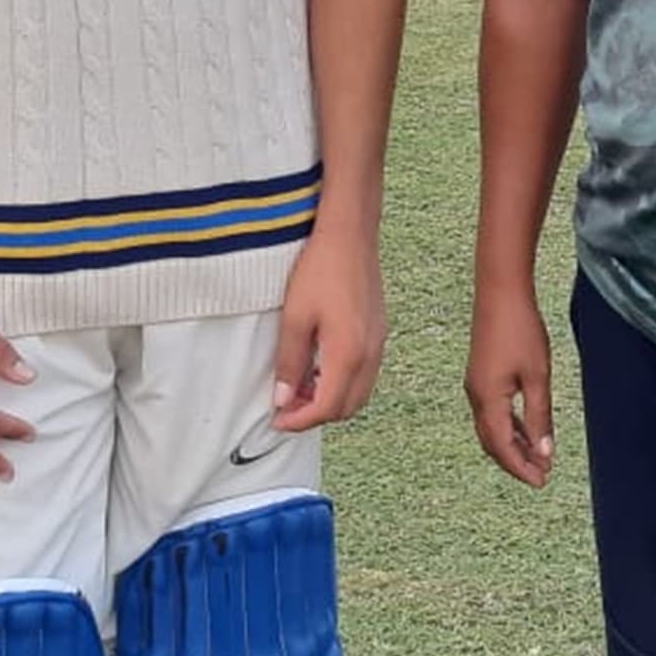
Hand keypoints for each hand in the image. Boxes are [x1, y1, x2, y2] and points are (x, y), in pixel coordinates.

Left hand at [271, 226, 385, 432]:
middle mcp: (369, 354)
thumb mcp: (294, 318)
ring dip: (331, 399)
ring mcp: (378, 342)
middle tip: (286, 405)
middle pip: (347, 407)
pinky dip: (342, 381)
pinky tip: (320, 365)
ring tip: (300, 386)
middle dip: (316, 414)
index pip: (327, 408)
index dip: (299, 420)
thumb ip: (289, 362)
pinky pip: (364, 372)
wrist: (350, 234)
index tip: (277, 420)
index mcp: (348, 355)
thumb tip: (282, 398)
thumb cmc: (322, 270)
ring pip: (358, 392)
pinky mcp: (378, 330)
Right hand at [465, 286, 554, 488]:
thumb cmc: (521, 330)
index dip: (521, 469)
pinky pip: (491, 411)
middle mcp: (476, 396)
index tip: (542, 482)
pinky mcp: (480, 374)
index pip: (503, 447)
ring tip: (537, 456)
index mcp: (488, 399)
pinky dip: (508, 426)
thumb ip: (540, 416)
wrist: (500, 291)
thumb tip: (544, 453)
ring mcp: (475, 384)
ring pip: (491, 428)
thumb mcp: (537, 376)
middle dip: (516, 462)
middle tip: (541, 475)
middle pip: (493, 442)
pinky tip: (526, 428)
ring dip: (512, 445)